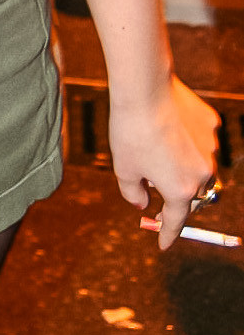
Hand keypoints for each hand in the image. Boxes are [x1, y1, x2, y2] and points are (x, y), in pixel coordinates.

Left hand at [110, 75, 219, 248]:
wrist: (144, 89)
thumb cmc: (130, 131)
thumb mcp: (123, 169)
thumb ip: (133, 193)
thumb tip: (143, 203)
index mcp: (181, 190)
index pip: (175, 221)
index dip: (167, 235)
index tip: (163, 244)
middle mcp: (202, 173)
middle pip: (193, 197)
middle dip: (178, 201)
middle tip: (160, 200)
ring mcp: (210, 148)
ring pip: (200, 169)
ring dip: (184, 170)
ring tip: (160, 157)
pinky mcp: (211, 125)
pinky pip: (201, 142)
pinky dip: (188, 144)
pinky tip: (170, 131)